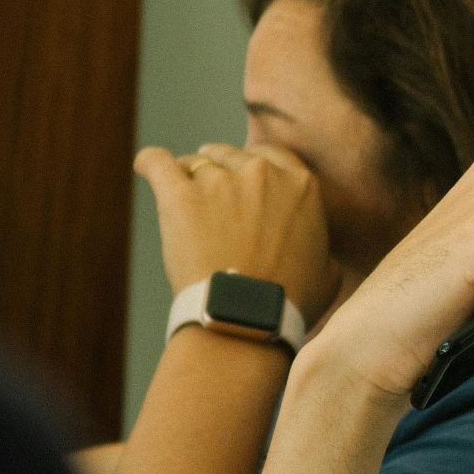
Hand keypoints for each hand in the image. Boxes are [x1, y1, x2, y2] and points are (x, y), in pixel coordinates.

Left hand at [134, 142, 343, 321]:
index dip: (256, 169)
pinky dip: (150, 162)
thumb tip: (319, 252)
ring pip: (196, 163)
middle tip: (214, 196)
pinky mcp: (179, 195)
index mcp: (301, 185)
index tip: (245, 182)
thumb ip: (321, 246)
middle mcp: (261, 173)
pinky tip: (145, 165)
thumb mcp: (328, 272)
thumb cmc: (289, 303)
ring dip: (191, 178)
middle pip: (231, 154)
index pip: (272, 156)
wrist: (245, 319)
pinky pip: (156, 162)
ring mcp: (219, 181)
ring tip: (186, 203)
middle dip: (223, 170)